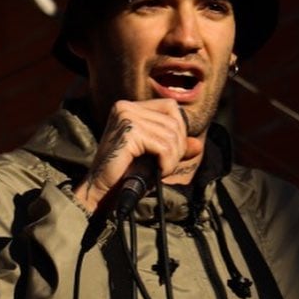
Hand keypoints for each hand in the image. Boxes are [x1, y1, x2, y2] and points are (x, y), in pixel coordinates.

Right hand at [73, 99, 201, 213]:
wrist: (101, 191)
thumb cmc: (125, 174)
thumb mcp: (154, 157)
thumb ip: (175, 147)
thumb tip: (198, 145)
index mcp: (129, 107)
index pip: (171, 107)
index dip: (179, 130)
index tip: (170, 152)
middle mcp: (126, 107)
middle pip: (174, 121)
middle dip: (177, 147)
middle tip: (165, 166)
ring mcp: (126, 117)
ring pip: (172, 135)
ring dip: (172, 158)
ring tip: (159, 170)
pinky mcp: (129, 131)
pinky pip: (164, 146)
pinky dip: (167, 163)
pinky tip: (157, 172)